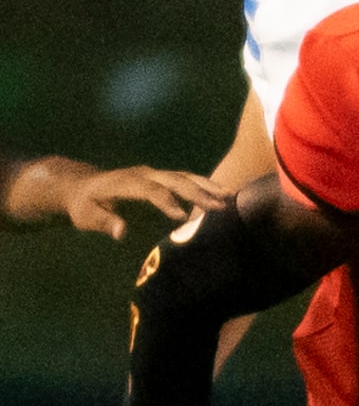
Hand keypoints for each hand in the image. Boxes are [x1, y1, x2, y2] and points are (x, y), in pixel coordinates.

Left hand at [18, 162, 232, 238]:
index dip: (165, 201)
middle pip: (173, 180)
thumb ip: (104, 223)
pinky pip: (186, 178)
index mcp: (124, 183)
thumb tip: (122, 232)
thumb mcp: (86, 216)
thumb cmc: (85, 205)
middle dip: (197, 193)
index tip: (181, 217)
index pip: (149, 189)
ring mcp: (154, 173)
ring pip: (184, 176)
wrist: (83, 185)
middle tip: (219, 207)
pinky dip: (205, 184)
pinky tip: (223, 193)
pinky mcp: (161, 177)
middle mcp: (143, 174)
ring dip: (207, 186)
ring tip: (229, 197)